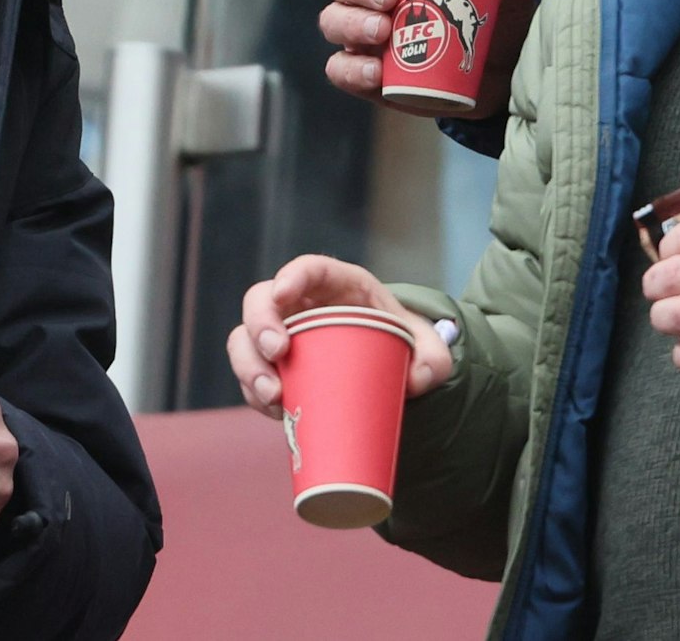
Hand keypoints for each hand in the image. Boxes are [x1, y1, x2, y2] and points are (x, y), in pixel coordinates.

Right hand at [227, 254, 453, 417]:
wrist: (390, 369)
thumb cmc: (404, 344)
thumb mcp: (427, 348)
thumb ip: (434, 360)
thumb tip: (415, 380)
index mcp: (338, 285)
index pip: (309, 268)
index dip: (292, 275)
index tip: (284, 293)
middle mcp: (301, 305)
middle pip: (262, 300)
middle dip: (260, 324)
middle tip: (277, 353)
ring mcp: (283, 336)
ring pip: (244, 339)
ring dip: (249, 366)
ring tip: (273, 395)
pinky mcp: (275, 369)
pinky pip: (251, 377)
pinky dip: (256, 394)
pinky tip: (276, 410)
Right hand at [321, 0, 543, 118]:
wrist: (496, 79)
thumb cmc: (494, 23)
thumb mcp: (510, 0)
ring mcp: (363, 37)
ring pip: (334, 21)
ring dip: (352, 23)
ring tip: (382, 32)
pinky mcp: (366, 76)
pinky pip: (340, 70)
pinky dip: (351, 70)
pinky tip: (375, 72)